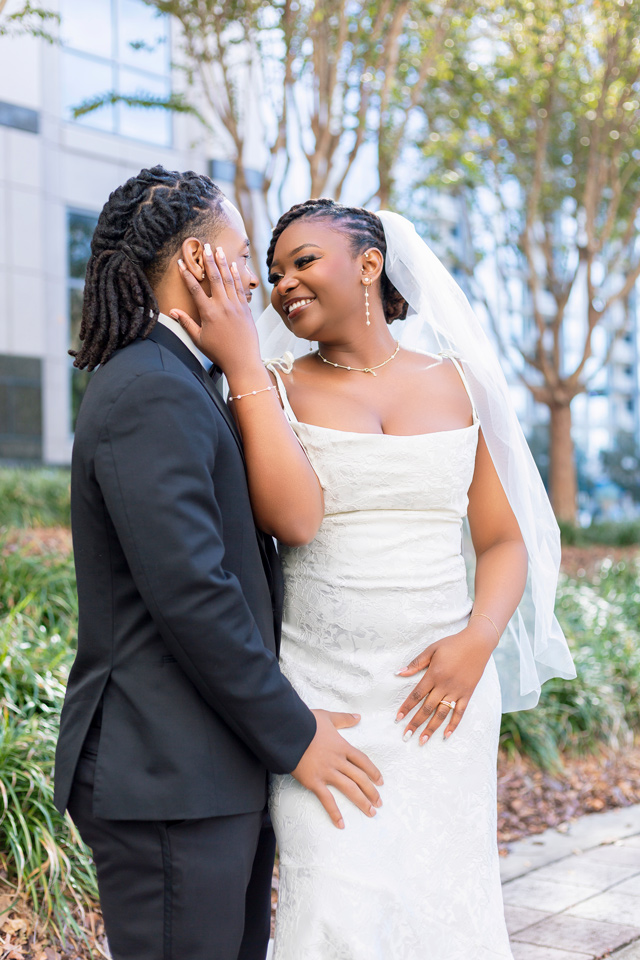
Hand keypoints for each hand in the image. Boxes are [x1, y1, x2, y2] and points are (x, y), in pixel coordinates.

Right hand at [170, 245, 261, 376]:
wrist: (243, 361)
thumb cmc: (219, 352)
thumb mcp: (199, 339)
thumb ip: (186, 323)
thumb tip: (172, 312)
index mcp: (208, 313)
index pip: (194, 288)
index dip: (187, 274)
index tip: (181, 263)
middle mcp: (222, 306)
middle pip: (214, 277)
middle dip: (208, 260)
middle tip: (204, 246)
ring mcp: (236, 306)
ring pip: (228, 279)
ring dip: (223, 263)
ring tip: (218, 250)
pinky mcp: (246, 308)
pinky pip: (240, 288)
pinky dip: (236, 275)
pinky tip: (233, 266)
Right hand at [291, 709, 383, 828]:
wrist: (289, 731)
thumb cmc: (307, 722)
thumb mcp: (328, 717)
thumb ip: (344, 719)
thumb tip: (358, 717)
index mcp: (343, 746)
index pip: (363, 761)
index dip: (373, 772)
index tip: (381, 782)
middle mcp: (338, 761)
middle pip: (360, 777)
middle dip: (371, 791)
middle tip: (379, 803)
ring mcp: (327, 772)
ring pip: (349, 788)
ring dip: (362, 801)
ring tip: (370, 813)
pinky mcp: (314, 782)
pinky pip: (327, 799)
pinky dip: (334, 812)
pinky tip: (341, 824)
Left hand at [394, 623, 495, 743]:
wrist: (477, 643)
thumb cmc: (452, 644)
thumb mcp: (432, 649)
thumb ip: (416, 663)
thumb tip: (399, 672)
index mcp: (434, 674)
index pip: (416, 695)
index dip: (407, 707)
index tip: (398, 718)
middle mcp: (444, 685)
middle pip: (427, 708)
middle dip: (415, 723)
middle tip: (406, 736)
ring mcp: (457, 691)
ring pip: (442, 714)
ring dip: (431, 728)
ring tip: (422, 740)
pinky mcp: (467, 694)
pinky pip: (459, 712)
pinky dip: (453, 724)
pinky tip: (446, 735)